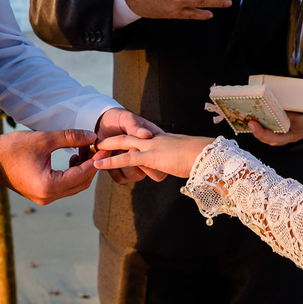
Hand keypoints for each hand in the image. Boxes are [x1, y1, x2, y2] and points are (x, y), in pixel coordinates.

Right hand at [0, 129, 98, 204]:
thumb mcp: (44, 139)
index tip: (105, 146)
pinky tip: (73, 157)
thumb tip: (93, 136)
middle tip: (96, 146)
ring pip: (74, 186)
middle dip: (91, 165)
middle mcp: (48, 197)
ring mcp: (44, 198)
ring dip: (83, 169)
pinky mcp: (41, 194)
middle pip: (81, 183)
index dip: (96, 160)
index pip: (82, 174)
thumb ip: (70, 137)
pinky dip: (73, 173)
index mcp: (49, 186)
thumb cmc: (13, 147)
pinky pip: (64, 186)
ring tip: (84, 148)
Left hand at [89, 108, 166, 183]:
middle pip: (151, 169)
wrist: (102, 123)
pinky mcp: (123, 171)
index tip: (132, 147)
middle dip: (134, 163)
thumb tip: (146, 135)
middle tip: (118, 151)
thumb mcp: (126, 118)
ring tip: (108, 152)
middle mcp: (147, 154)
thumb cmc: (117, 118)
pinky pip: (121, 178)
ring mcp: (136, 164)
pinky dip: (112, 170)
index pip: (160, 153)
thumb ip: (134, 126)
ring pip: (136, 176)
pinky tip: (104, 158)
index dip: (149, 155)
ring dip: (122, 167)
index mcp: (153, 139)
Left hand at [93, 133, 214, 179]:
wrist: (207, 153)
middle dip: (108, 143)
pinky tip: (98, 164)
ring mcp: (151, 147)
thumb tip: (170, 165)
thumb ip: (169, 156)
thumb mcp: (180, 155)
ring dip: (110, 154)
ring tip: (99, 157)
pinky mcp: (150, 156)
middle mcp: (153, 139)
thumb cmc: (198, 156)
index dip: (123, 142)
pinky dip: (111, 161)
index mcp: (160, 138)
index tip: (112, 146)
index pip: (138, 138)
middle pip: (125, 138)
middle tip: (96, 146)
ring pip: (123, 147)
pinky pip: (126, 158)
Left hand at [249, 70, 302, 146]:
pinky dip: (260, 131)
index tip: (276, 109)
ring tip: (249, 123)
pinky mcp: (281, 135)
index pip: (293, 122)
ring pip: (272, 140)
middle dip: (265, 133)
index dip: (284, 117)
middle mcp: (295, 134)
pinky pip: (269, 136)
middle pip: (279, 138)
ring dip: (260, 134)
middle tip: (253, 123)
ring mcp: (287, 136)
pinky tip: (250, 122)